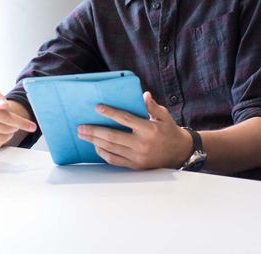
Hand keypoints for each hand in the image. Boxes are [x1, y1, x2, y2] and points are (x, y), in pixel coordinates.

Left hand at [77, 91, 191, 168]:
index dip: (110, 113)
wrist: (179, 153)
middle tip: (81, 127)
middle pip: (112, 136)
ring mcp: (137, 157)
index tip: (98, 108)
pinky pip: (115, 160)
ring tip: (83, 135)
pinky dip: (103, 153)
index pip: (125, 119)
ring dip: (94, 142)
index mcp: (148, 129)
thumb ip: (153, 106)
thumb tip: (144, 95)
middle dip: (94, 131)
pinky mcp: (135, 165)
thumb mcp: (164, 116)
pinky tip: (96, 146)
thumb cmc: (169, 131)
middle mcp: (141, 144)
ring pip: (111, 149)